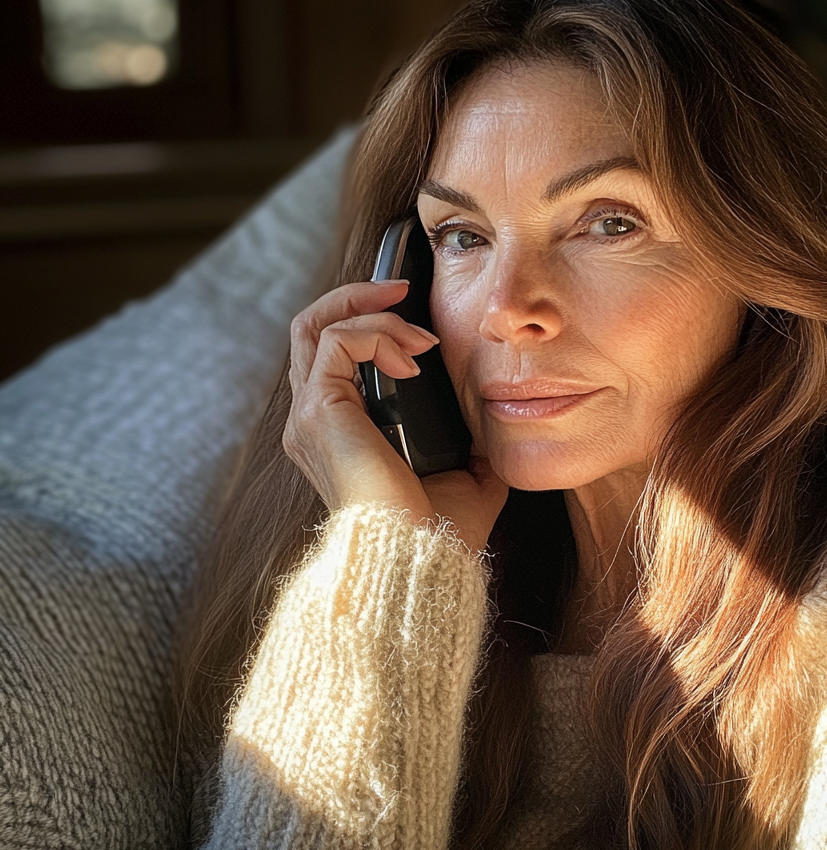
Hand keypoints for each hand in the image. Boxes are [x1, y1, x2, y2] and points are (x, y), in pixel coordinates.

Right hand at [283, 280, 506, 552]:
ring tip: (419, 331)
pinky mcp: (319, 413)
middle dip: (359, 298)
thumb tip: (493, 421)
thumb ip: (470, 443)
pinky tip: (411, 355)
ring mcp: (310, 416)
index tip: (417, 323)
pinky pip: (335, 341)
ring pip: (316, 326)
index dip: (369, 325)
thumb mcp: (465, 474)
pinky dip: (375, 334)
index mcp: (340, 433)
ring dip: (371, 311)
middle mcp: (314, 422)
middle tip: (403, 288)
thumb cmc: (439, 530)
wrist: (422, 560)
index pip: (333, 357)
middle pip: (312, 330)